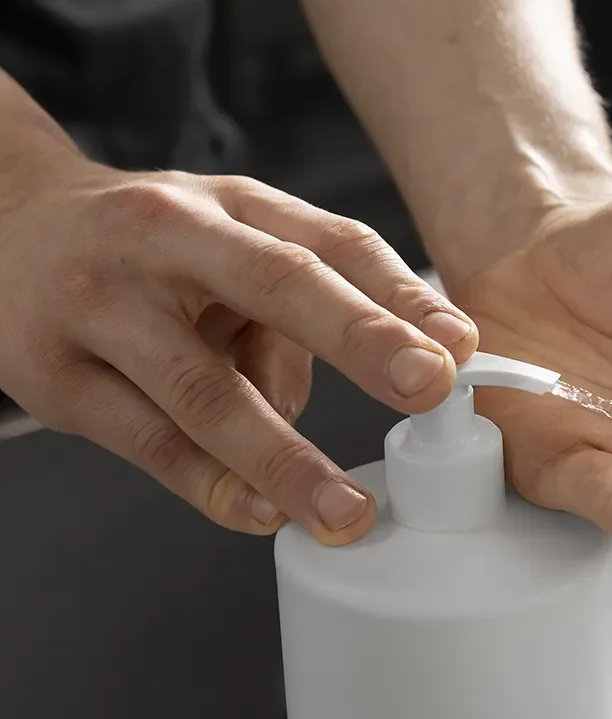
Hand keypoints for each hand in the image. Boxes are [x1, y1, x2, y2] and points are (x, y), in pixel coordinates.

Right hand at [0, 161, 478, 541]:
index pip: (332, 241)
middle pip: (276, 285)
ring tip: (343, 509)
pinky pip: (147, 441)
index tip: (459, 345)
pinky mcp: (56, 377)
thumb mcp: (229, 243)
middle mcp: (166, 239)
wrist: (3, 229)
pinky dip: (211, 484)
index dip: (401, 294)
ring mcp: (102, 306)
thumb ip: (297, 313)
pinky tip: (260, 513)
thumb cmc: (145, 246)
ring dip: (284, 457)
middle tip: (427, 389)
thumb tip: (349, 393)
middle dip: (360, 339)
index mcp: (229, 205)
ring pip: (204, 388)